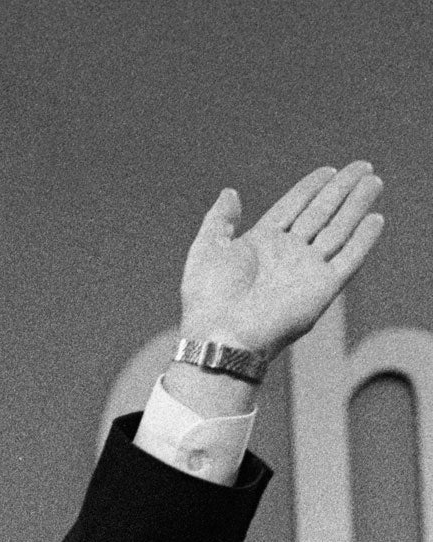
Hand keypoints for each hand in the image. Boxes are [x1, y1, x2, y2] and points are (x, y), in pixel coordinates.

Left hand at [179, 163, 383, 359]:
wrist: (223, 335)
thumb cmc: (208, 298)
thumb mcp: (206, 251)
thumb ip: (219, 220)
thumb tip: (229, 192)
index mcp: (261, 243)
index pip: (293, 207)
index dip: (310, 188)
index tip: (328, 170)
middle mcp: (287, 254)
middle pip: (321, 213)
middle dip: (341, 189)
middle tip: (362, 165)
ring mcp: (307, 269)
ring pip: (339, 229)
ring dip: (357, 205)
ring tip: (373, 181)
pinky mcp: (323, 287)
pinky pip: (348, 258)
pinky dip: (363, 240)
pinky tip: (375, 219)